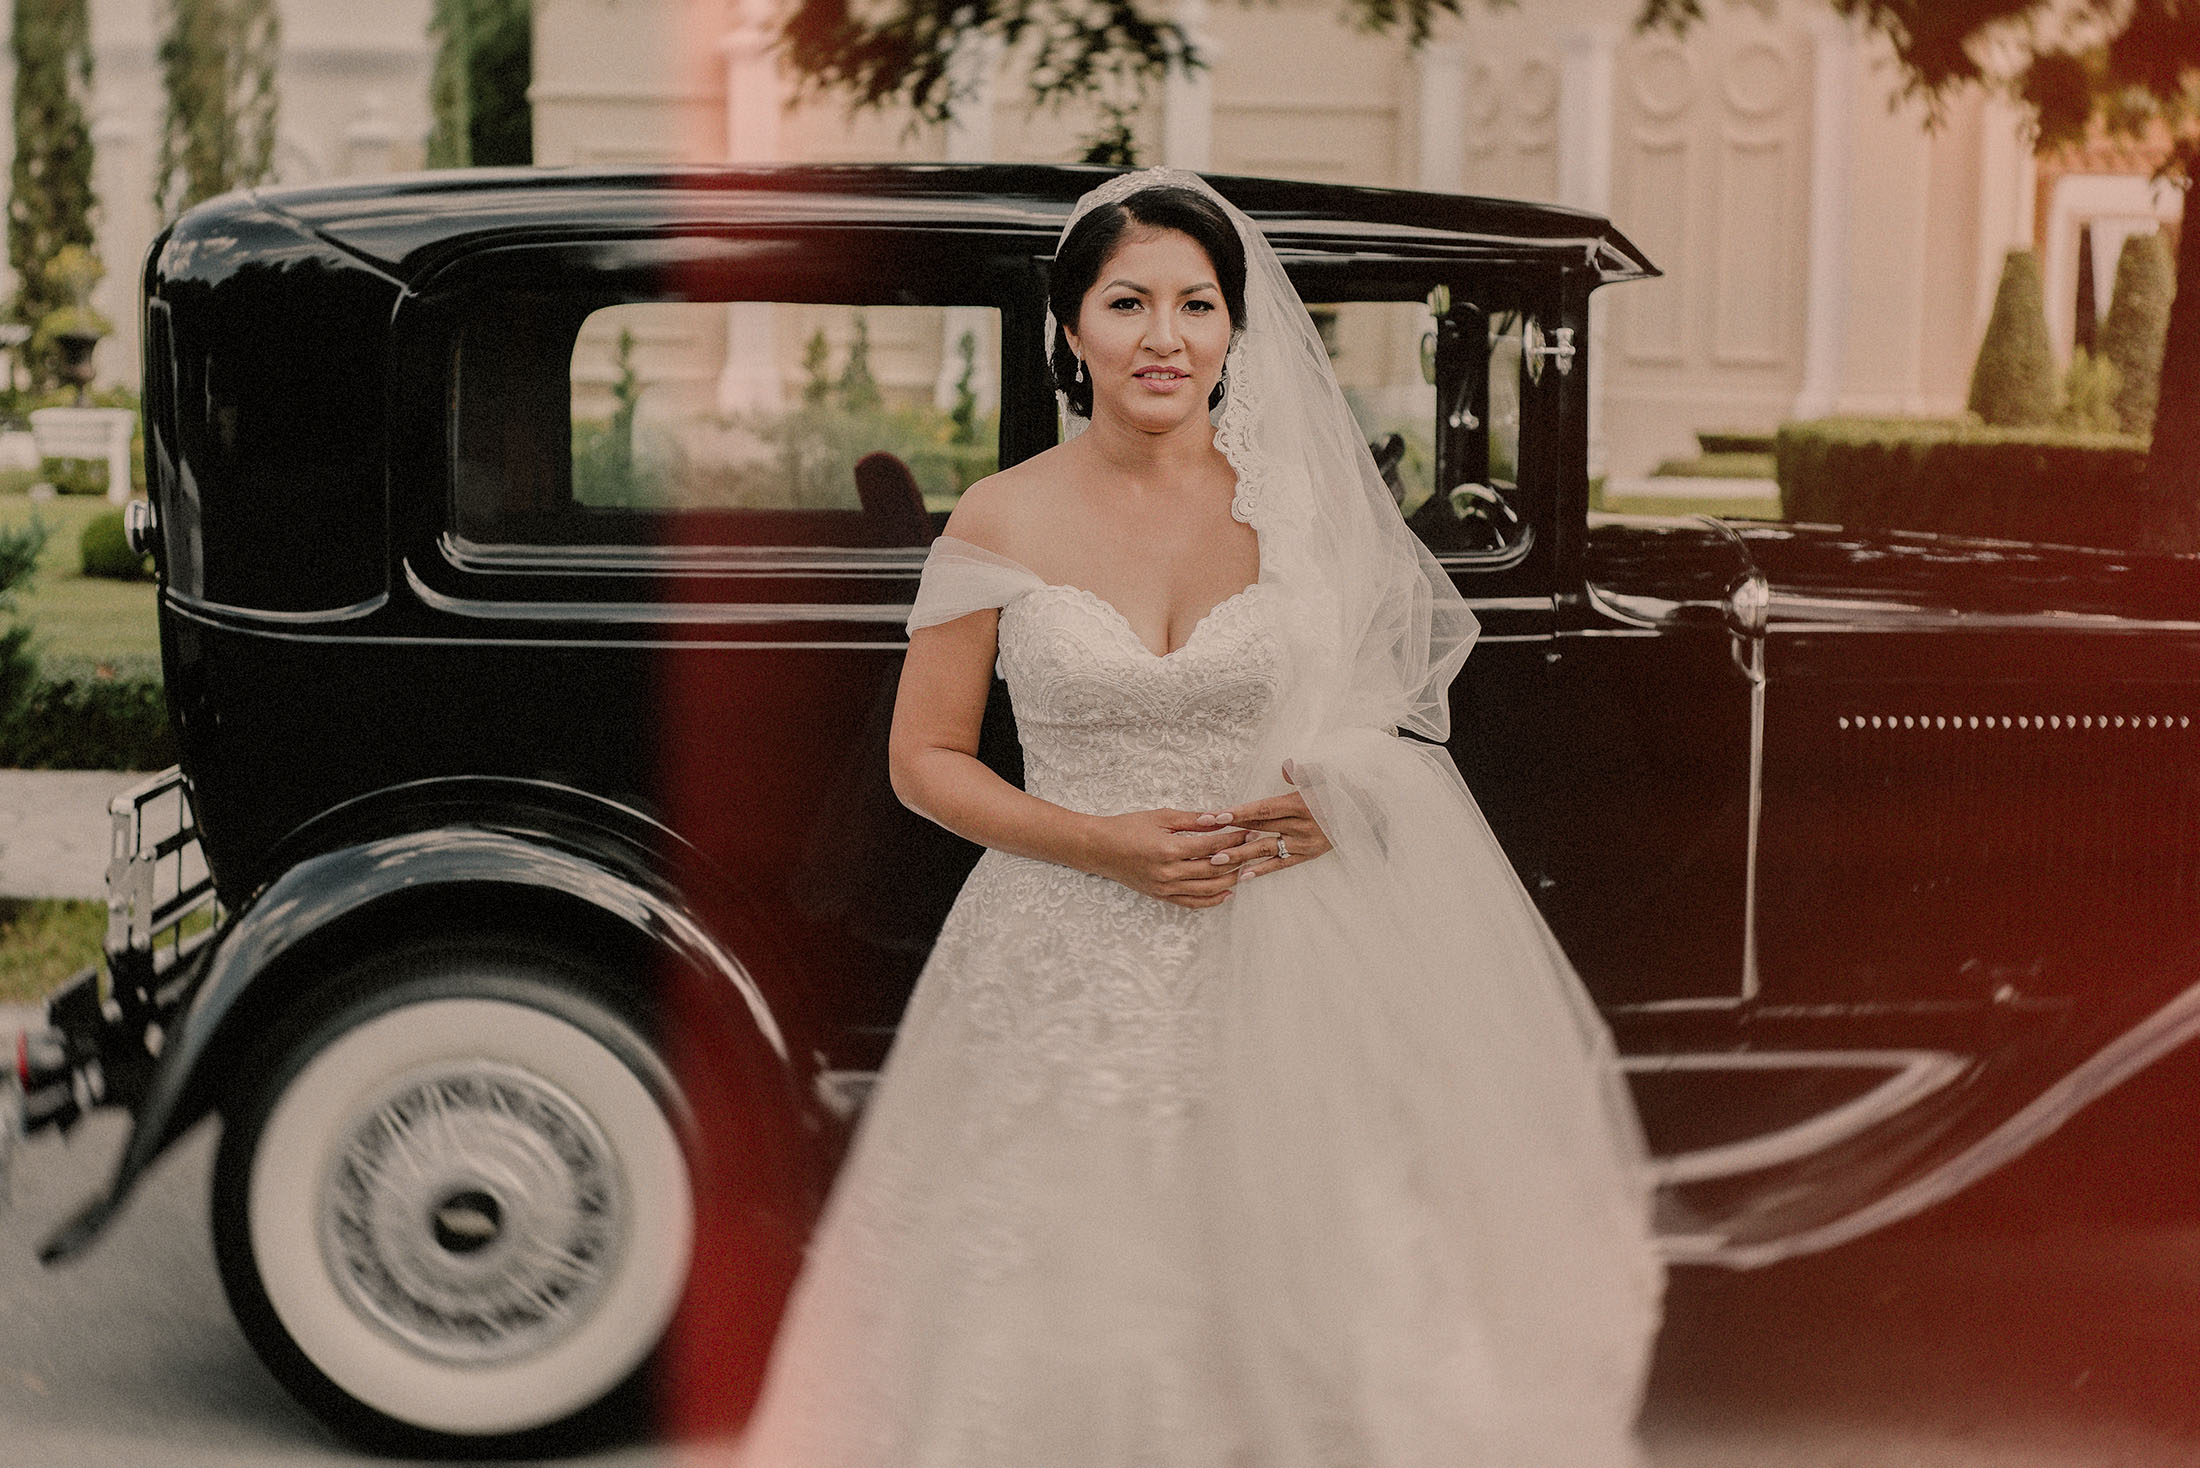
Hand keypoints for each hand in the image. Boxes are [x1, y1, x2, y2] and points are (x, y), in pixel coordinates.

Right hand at [1081, 807, 1260, 909]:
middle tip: (1255, 849)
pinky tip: (1227, 892)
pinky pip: (1192, 903)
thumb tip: (1219, 818)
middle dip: (1238, 858)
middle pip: (1214, 869)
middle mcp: (1169, 873)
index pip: (1212, 845)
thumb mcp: (1160, 816)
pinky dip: (1212, 899)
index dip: (1233, 838)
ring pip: (1208, 889)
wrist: (1098, 849)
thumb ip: (1192, 819)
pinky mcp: (1161, 896)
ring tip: (1246, 869)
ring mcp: (1165, 888)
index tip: (1249, 831)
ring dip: (1230, 880)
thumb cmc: (1127, 828)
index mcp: (1169, 850)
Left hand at [1200, 761, 1331, 880]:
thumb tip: (1287, 767)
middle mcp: (1302, 826)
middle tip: (1203, 834)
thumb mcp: (1328, 773)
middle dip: (1229, 830)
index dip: (1239, 813)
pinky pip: (1282, 865)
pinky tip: (1243, 876)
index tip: (1216, 816)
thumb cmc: (1343, 788)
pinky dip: (1263, 870)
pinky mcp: (1309, 855)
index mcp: (1302, 804)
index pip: (1264, 809)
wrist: (1368, 811)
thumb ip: (1305, 770)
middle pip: (1259, 829)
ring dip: (1240, 856)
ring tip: (1215, 860)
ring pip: (1266, 850)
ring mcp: (1305, 843)